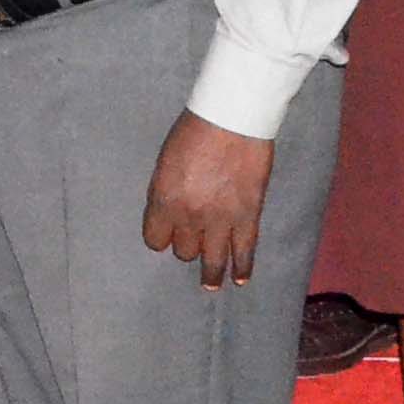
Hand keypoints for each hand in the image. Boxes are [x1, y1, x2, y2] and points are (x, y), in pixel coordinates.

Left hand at [141, 112, 278, 288]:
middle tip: (192, 241)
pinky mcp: (248, 216)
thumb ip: (165, 191)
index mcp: (164, 201)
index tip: (166, 235)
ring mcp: (220, 219)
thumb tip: (169, 212)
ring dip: (210, 274)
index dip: (161, 238)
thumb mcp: (166, 161)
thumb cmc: (194, 131)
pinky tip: (240, 279)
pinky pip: (244, 251)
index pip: (155, 239)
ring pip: (211, 259)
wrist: (232, 119)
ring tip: (209, 285)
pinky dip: (242, 267)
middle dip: (186, 245)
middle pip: (184, 250)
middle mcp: (189, 217)